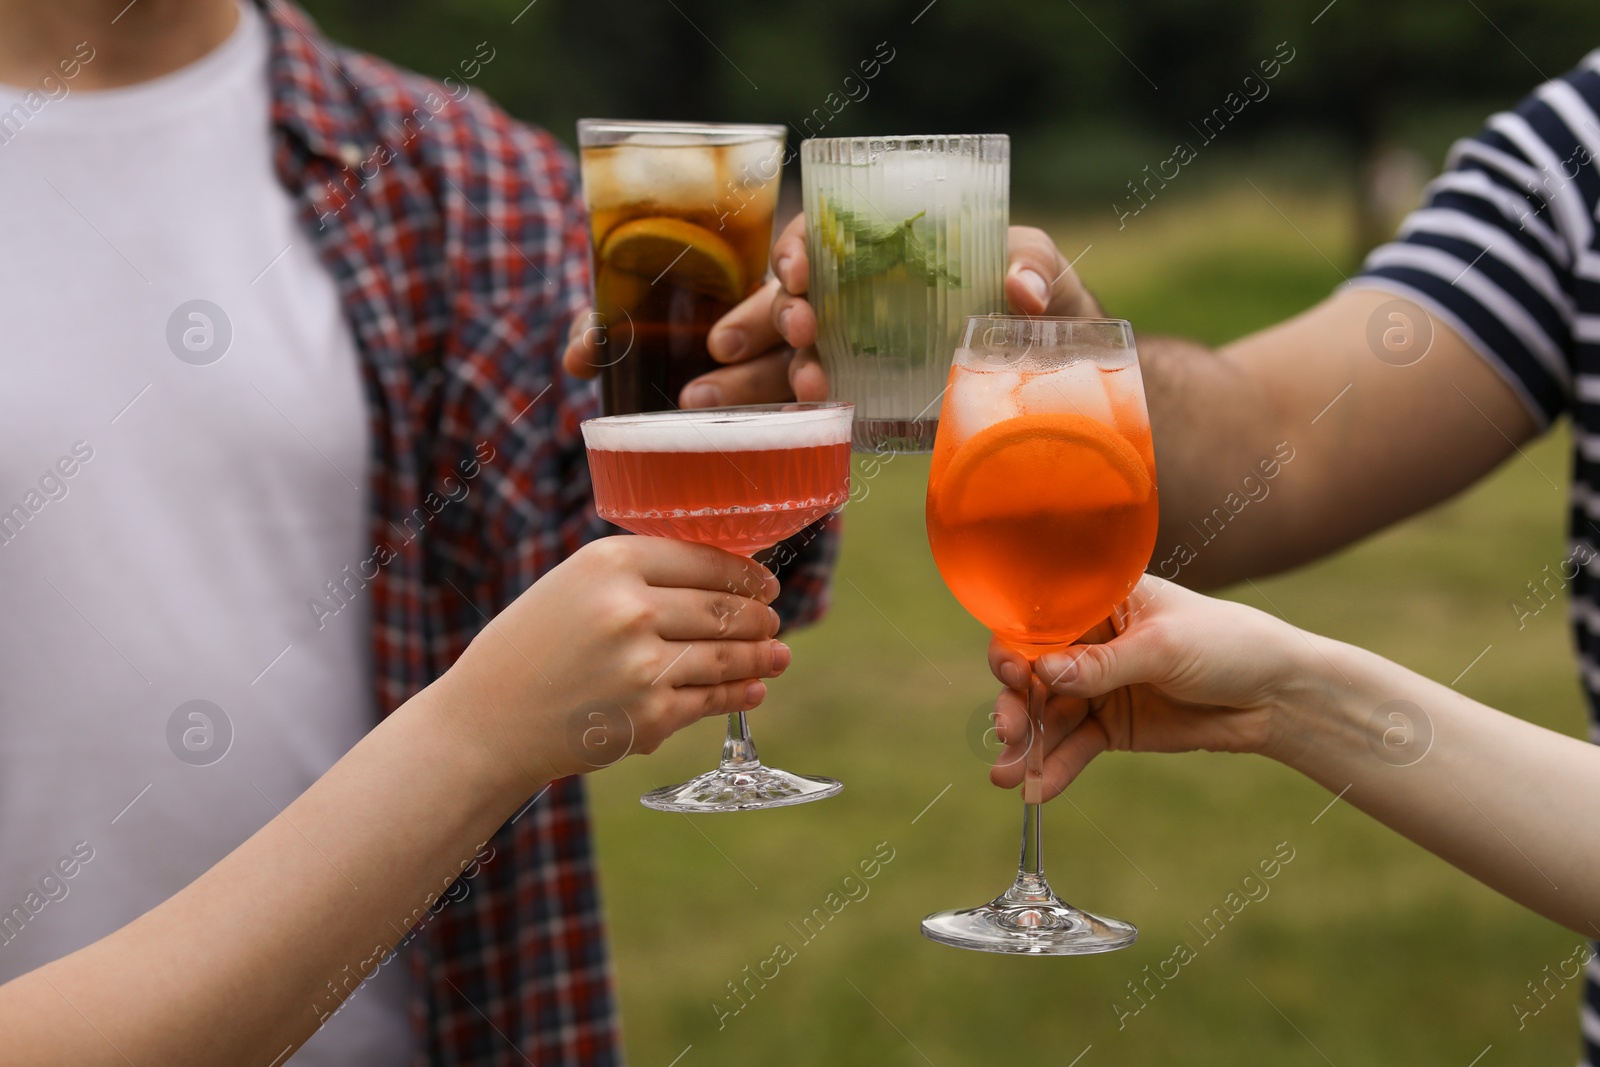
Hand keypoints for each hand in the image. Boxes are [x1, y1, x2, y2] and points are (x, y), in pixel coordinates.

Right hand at [436, 536, 787, 788]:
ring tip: (778, 655)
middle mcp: (630, 609)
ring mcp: (643, 665)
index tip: (765, 582)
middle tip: (773, 620)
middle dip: (759, 617)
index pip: (703, 559)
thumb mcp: (572, 588)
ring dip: (762, 656)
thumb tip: (720, 580)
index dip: (745, 573)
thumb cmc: (529, 650)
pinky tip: (753, 689)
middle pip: (722, 607)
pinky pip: (711, 699)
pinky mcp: (650, 715)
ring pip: (726, 655)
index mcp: (609, 563)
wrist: (488, 722)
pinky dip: (739, 694)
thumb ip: (636, 578)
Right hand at [559, 221, 1105, 407]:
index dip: (801, 252)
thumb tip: (1016, 285)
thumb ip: (1038, 271)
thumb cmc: (1055, 322)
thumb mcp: (1054, 287)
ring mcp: (860, 359)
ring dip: (742, 377)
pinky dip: (772, 422)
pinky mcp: (866, 409)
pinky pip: (808, 413)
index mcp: (897, 262)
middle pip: (792, 303)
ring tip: (705, 400)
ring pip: (782, 360)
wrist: (1071, 392)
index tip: (799, 276)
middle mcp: (866, 306)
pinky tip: (735, 436)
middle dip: (759, 321)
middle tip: (739, 347)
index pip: (830, 242)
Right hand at [985, 576, 1316, 800]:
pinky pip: (1075, 748)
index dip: (1017, 645)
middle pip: (1034, 672)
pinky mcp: (1112, 727)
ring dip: (1027, 745)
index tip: (1011, 672)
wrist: (1277, 696)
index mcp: (1100, 603)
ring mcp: (1099, 687)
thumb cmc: (1229, 645)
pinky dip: (1056, 768)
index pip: (1042, 619)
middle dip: (1015, 702)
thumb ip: (1103, 664)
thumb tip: (1042, 673)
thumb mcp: (1164, 648)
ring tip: (1009, 776)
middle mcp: (1090, 643)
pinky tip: (1036, 790)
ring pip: (1048, 715)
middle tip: (1008, 731)